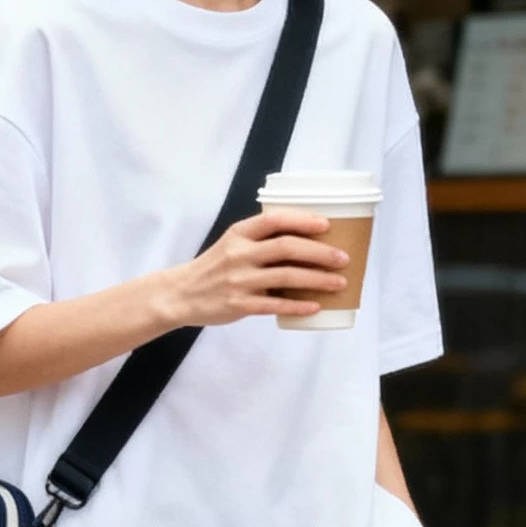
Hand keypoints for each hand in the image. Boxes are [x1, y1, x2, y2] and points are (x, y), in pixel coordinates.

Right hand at [163, 210, 349, 327]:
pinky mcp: (239, 304)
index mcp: (239, 233)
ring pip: (286, 276)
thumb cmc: (215, 267)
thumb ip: (260, 239)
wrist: (182, 294)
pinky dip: (298, 305)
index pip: (275, 220)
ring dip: (318, 279)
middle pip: (287, 247)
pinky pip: (275, 304)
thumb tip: (305, 239)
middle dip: (320, 252)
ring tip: (340, 283)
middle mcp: (240, 254)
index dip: (303, 221)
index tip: (327, 225)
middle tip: (343, 258)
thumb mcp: (232, 243)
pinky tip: (315, 306)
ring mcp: (239, 280)